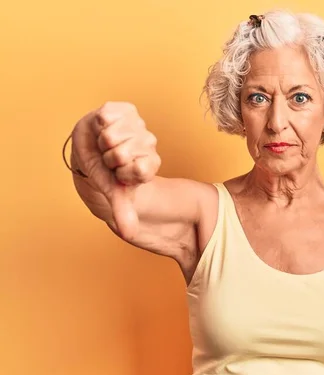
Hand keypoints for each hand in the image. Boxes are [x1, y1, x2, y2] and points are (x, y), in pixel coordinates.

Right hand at [71, 101, 160, 239]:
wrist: (90, 146)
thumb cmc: (104, 170)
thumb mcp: (113, 190)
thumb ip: (123, 209)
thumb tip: (130, 233)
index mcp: (150, 164)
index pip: (140, 170)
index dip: (122, 173)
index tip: (118, 174)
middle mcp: (149, 144)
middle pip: (122, 154)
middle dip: (108, 158)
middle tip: (108, 158)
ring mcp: (139, 125)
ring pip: (113, 136)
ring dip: (102, 142)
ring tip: (104, 144)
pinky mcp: (126, 109)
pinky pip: (108, 116)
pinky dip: (100, 123)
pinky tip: (103, 126)